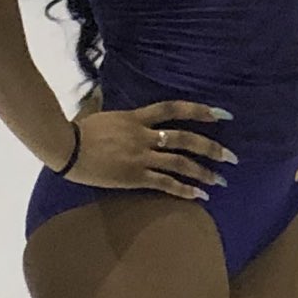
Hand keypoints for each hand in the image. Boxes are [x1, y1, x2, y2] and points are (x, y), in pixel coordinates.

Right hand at [60, 100, 233, 197]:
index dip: (199, 110)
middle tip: (231, 157)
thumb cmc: (78, 130)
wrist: (65, 148)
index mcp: (136, 118)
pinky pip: (165, 183)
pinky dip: (184, 190)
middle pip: (186, 139)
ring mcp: (141, 157)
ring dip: (203, 173)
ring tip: (220, 181)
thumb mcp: (101, 113)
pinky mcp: (134, 177)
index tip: (220, 115)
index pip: (174, 109)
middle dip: (212, 148)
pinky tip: (199, 195)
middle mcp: (144, 135)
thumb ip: (117, 112)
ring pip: (180, 163)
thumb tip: (111, 101)